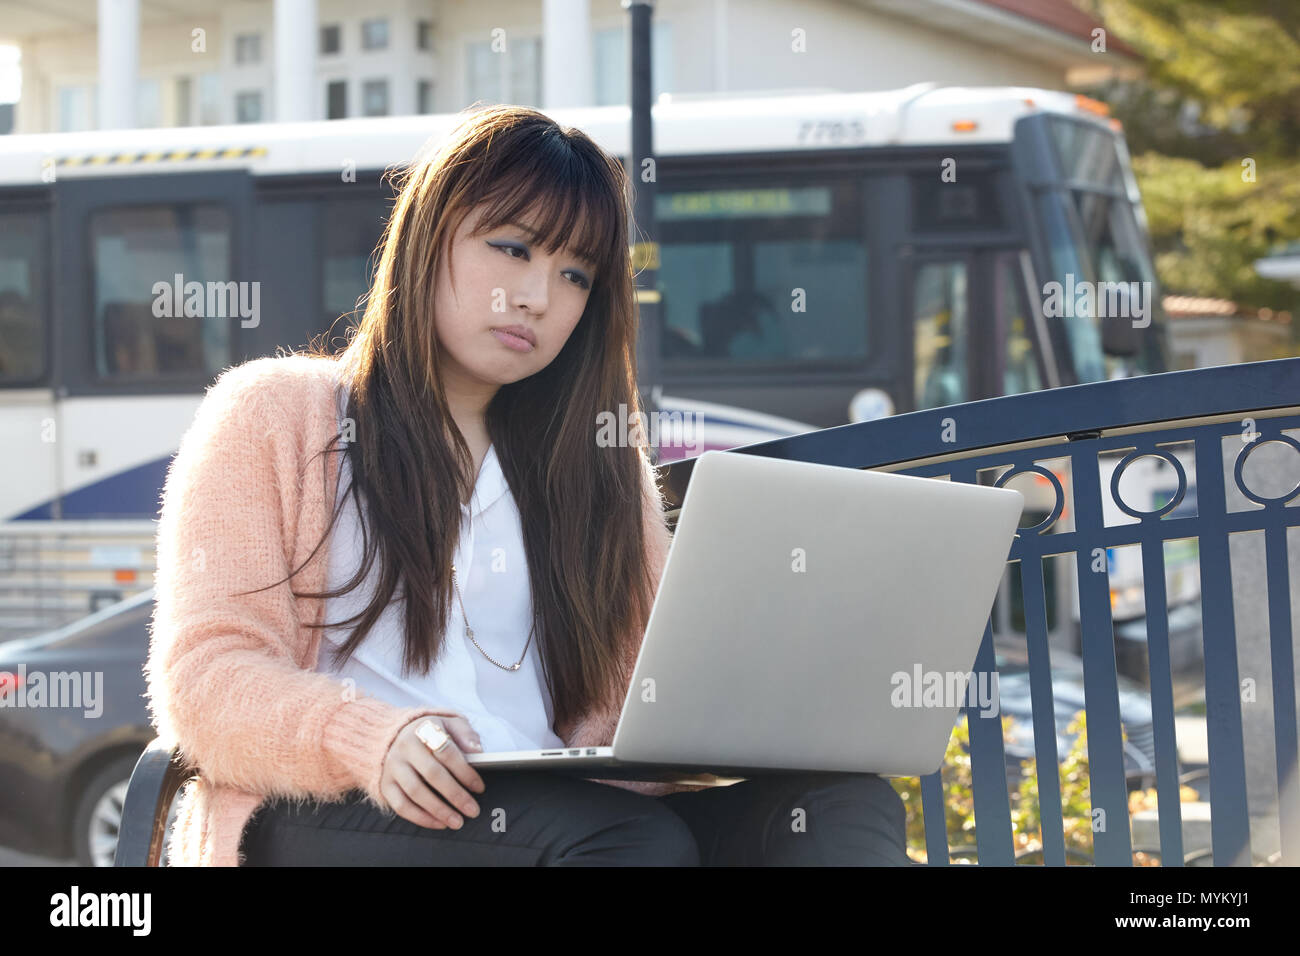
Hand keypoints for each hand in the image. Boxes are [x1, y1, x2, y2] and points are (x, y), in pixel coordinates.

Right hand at [379, 715, 486, 829]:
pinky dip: (421, 818)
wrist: (395, 735)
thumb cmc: (431, 732)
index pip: (447, 752)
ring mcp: (393, 767)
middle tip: (472, 810)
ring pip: (415, 792)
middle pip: (432, 774)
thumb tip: (477, 751)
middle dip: (455, 795)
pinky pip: (401, 805)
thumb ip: (465, 734)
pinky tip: (439, 823)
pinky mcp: (385, 784)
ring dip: (439, 810)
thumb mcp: (450, 723)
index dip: (465, 771)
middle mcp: (405, 747)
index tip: (479, 787)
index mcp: (424, 729)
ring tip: (457, 821)